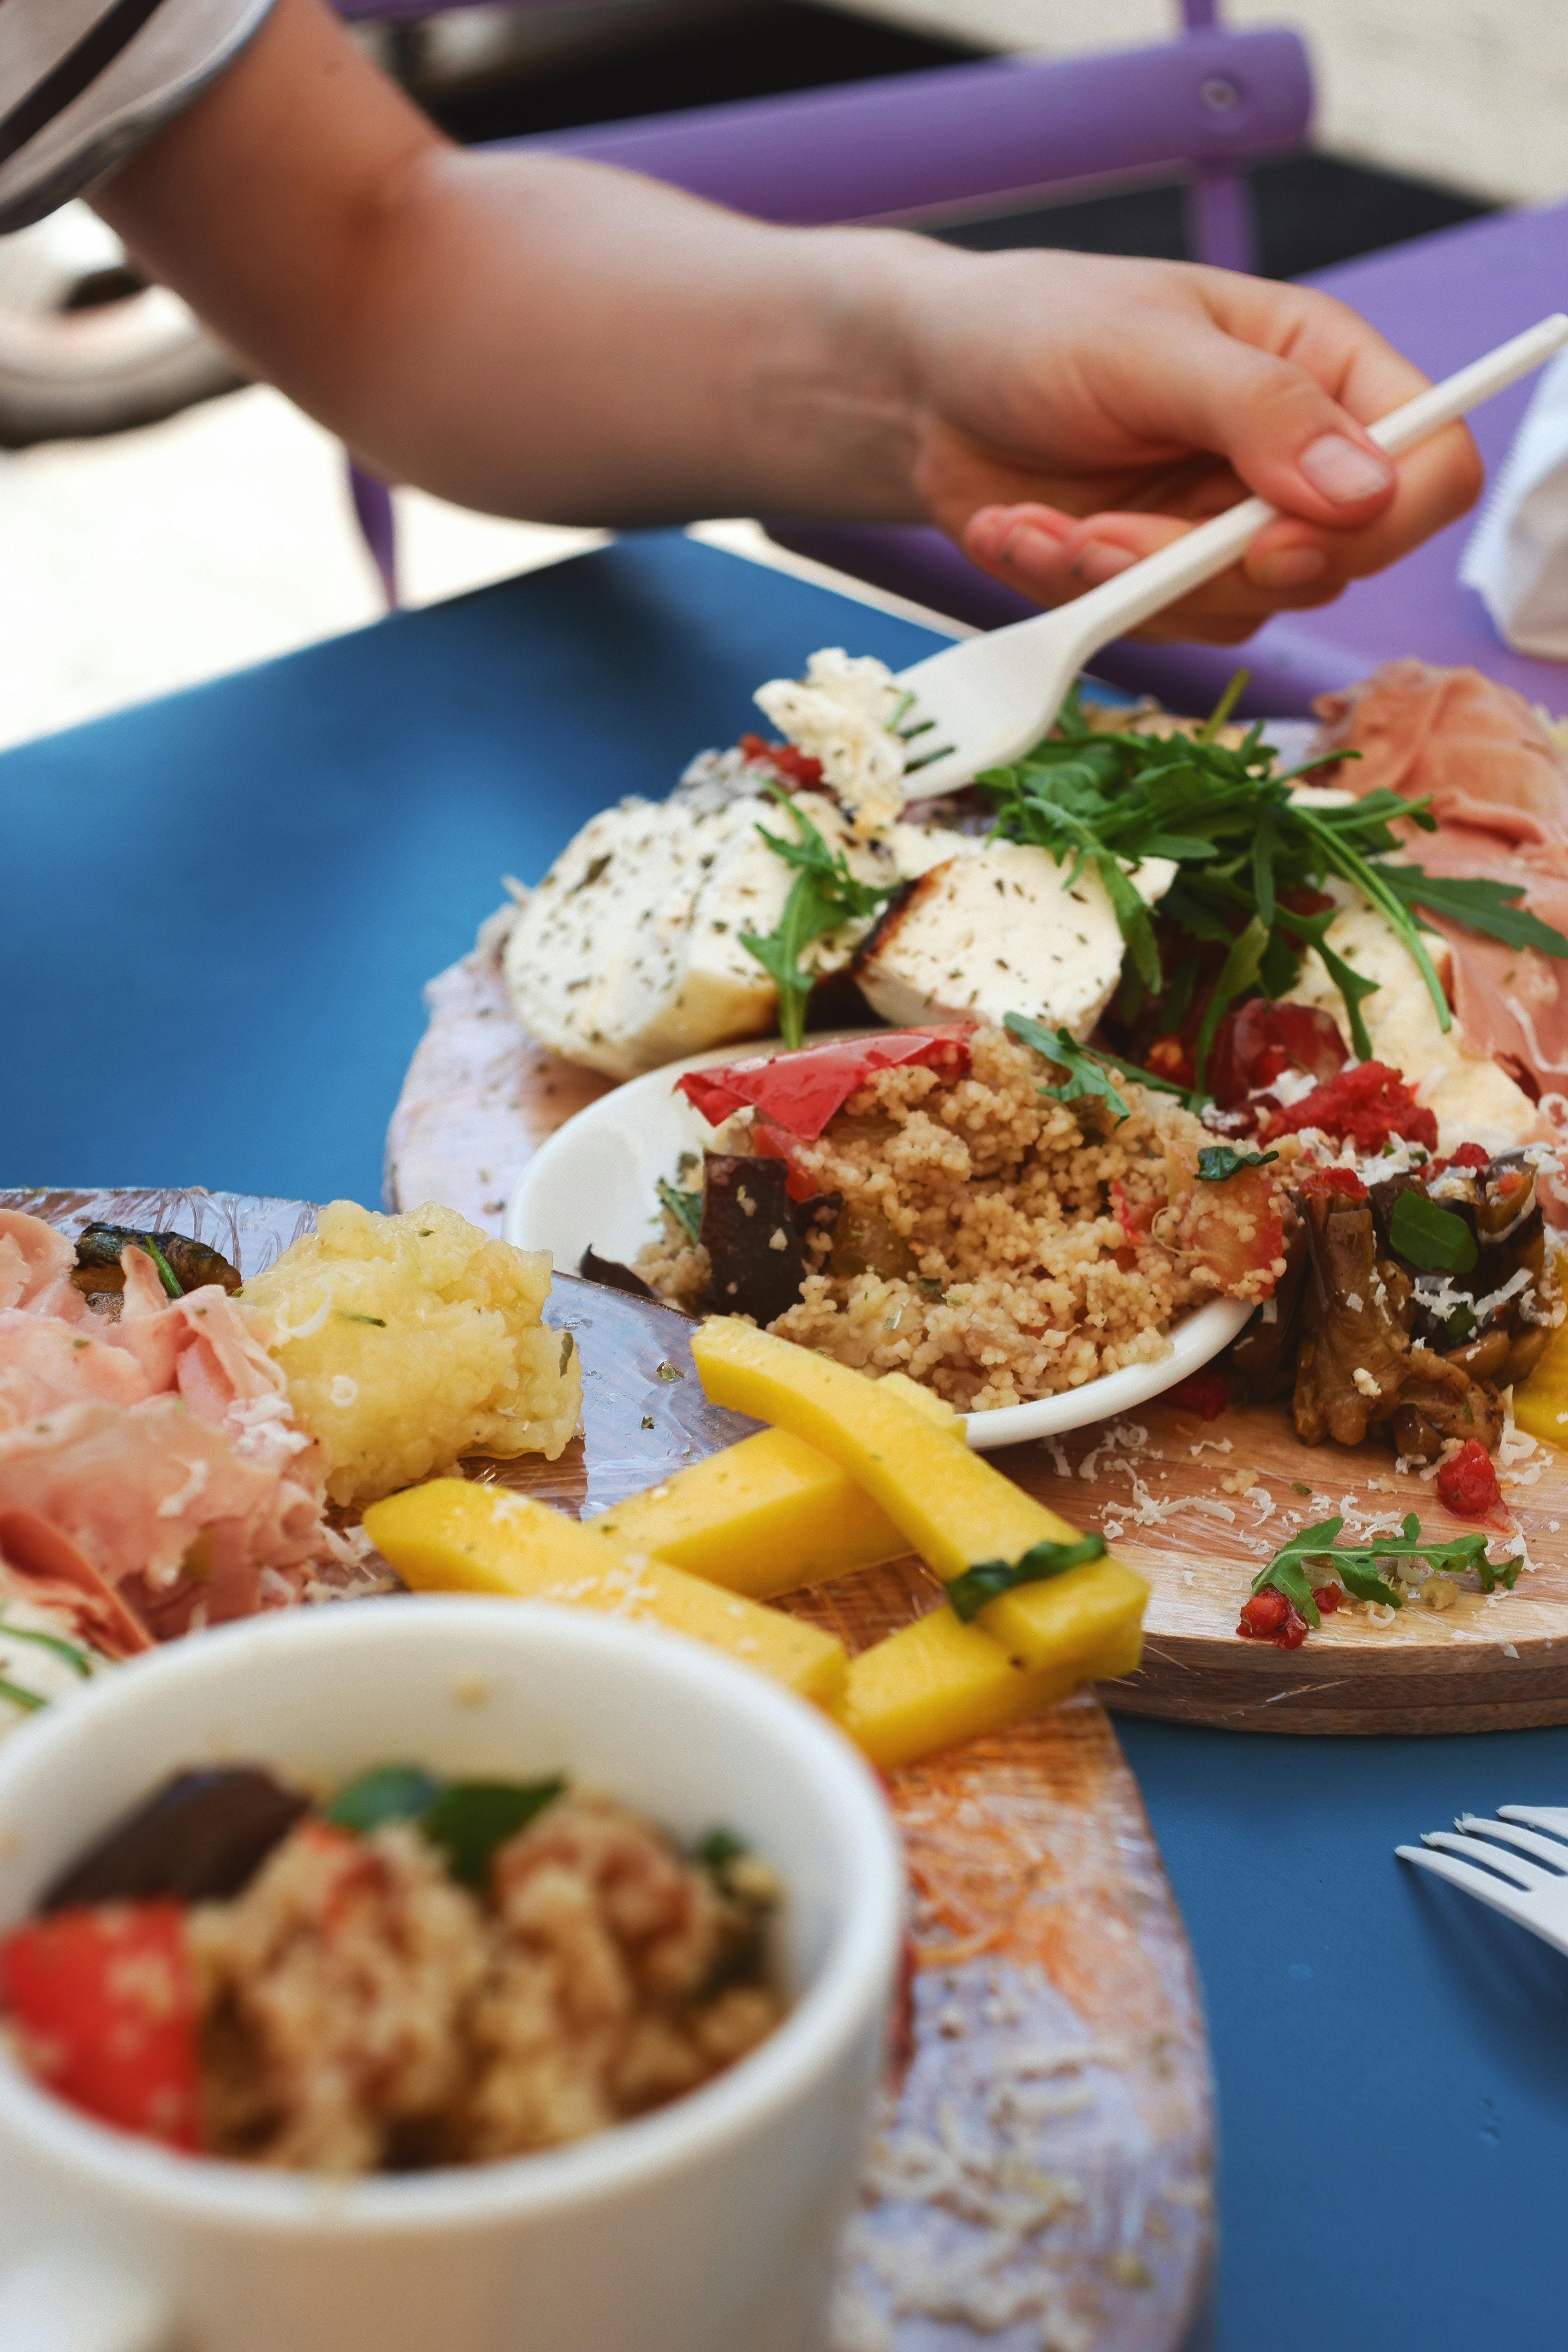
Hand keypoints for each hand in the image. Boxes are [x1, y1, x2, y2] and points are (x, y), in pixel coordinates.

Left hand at [898, 249, 1483, 642]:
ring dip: (1123, 585)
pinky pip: (1150, 629)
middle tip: (1106, 535)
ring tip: (1038, 524)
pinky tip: (1015, 532)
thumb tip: (1365, 488)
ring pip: (1235, 614)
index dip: (1377, 525)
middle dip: (1204, 568)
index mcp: (1321, 371)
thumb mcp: (1147, 346)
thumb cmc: (1036, 328)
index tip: (1273, 541)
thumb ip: (1260, 410)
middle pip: (1326, 566)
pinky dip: (1070, 596)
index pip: (1429, 468)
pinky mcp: (1160, 584)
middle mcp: (1291, 461)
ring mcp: (1226, 531)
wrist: (927, 384)